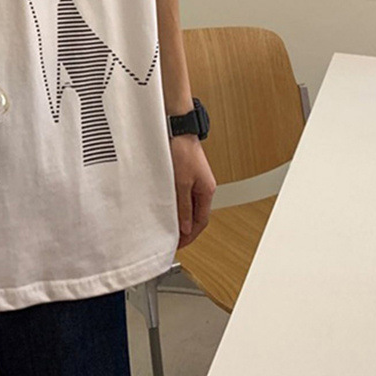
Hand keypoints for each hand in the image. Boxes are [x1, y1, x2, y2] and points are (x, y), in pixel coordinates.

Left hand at [169, 134, 216, 249]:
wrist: (178, 130)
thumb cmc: (182, 151)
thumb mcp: (181, 183)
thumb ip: (183, 206)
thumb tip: (185, 227)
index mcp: (207, 191)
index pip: (201, 222)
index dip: (190, 236)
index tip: (178, 245)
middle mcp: (204, 188)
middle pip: (196, 216)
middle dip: (186, 229)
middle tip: (172, 239)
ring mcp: (196, 181)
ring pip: (189, 206)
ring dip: (181, 217)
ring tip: (168, 226)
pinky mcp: (187, 175)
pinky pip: (184, 196)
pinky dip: (177, 205)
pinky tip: (167, 207)